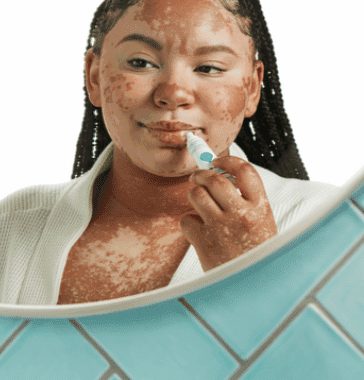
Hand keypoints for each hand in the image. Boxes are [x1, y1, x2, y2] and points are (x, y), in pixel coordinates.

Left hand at [180, 156, 276, 270]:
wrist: (254, 290)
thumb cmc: (256, 256)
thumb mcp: (264, 225)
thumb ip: (248, 203)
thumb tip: (223, 177)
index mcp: (261, 209)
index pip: (245, 171)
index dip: (228, 160)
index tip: (217, 160)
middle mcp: (241, 215)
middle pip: (214, 179)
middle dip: (201, 174)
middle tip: (197, 177)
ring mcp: (221, 227)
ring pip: (196, 195)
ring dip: (194, 196)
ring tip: (199, 205)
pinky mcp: (203, 241)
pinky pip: (186, 219)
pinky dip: (189, 223)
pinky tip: (199, 231)